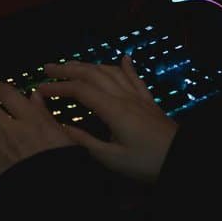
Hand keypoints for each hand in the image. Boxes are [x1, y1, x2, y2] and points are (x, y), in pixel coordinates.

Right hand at [39, 56, 179, 182]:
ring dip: (90, 65)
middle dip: (68, 69)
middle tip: (48, 67)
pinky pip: (136, 78)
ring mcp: (139, 97)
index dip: (58, 87)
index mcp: (113, 110)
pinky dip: (127, 67)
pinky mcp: (149, 102)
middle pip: (93, 74)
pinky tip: (124, 57)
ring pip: (111, 71)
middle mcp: (125, 97)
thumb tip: (62, 127)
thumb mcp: (112, 159)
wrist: (181, 160)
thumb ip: (85, 141)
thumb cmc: (147, 162)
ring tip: (73, 64)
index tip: (40, 89)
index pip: (80, 91)